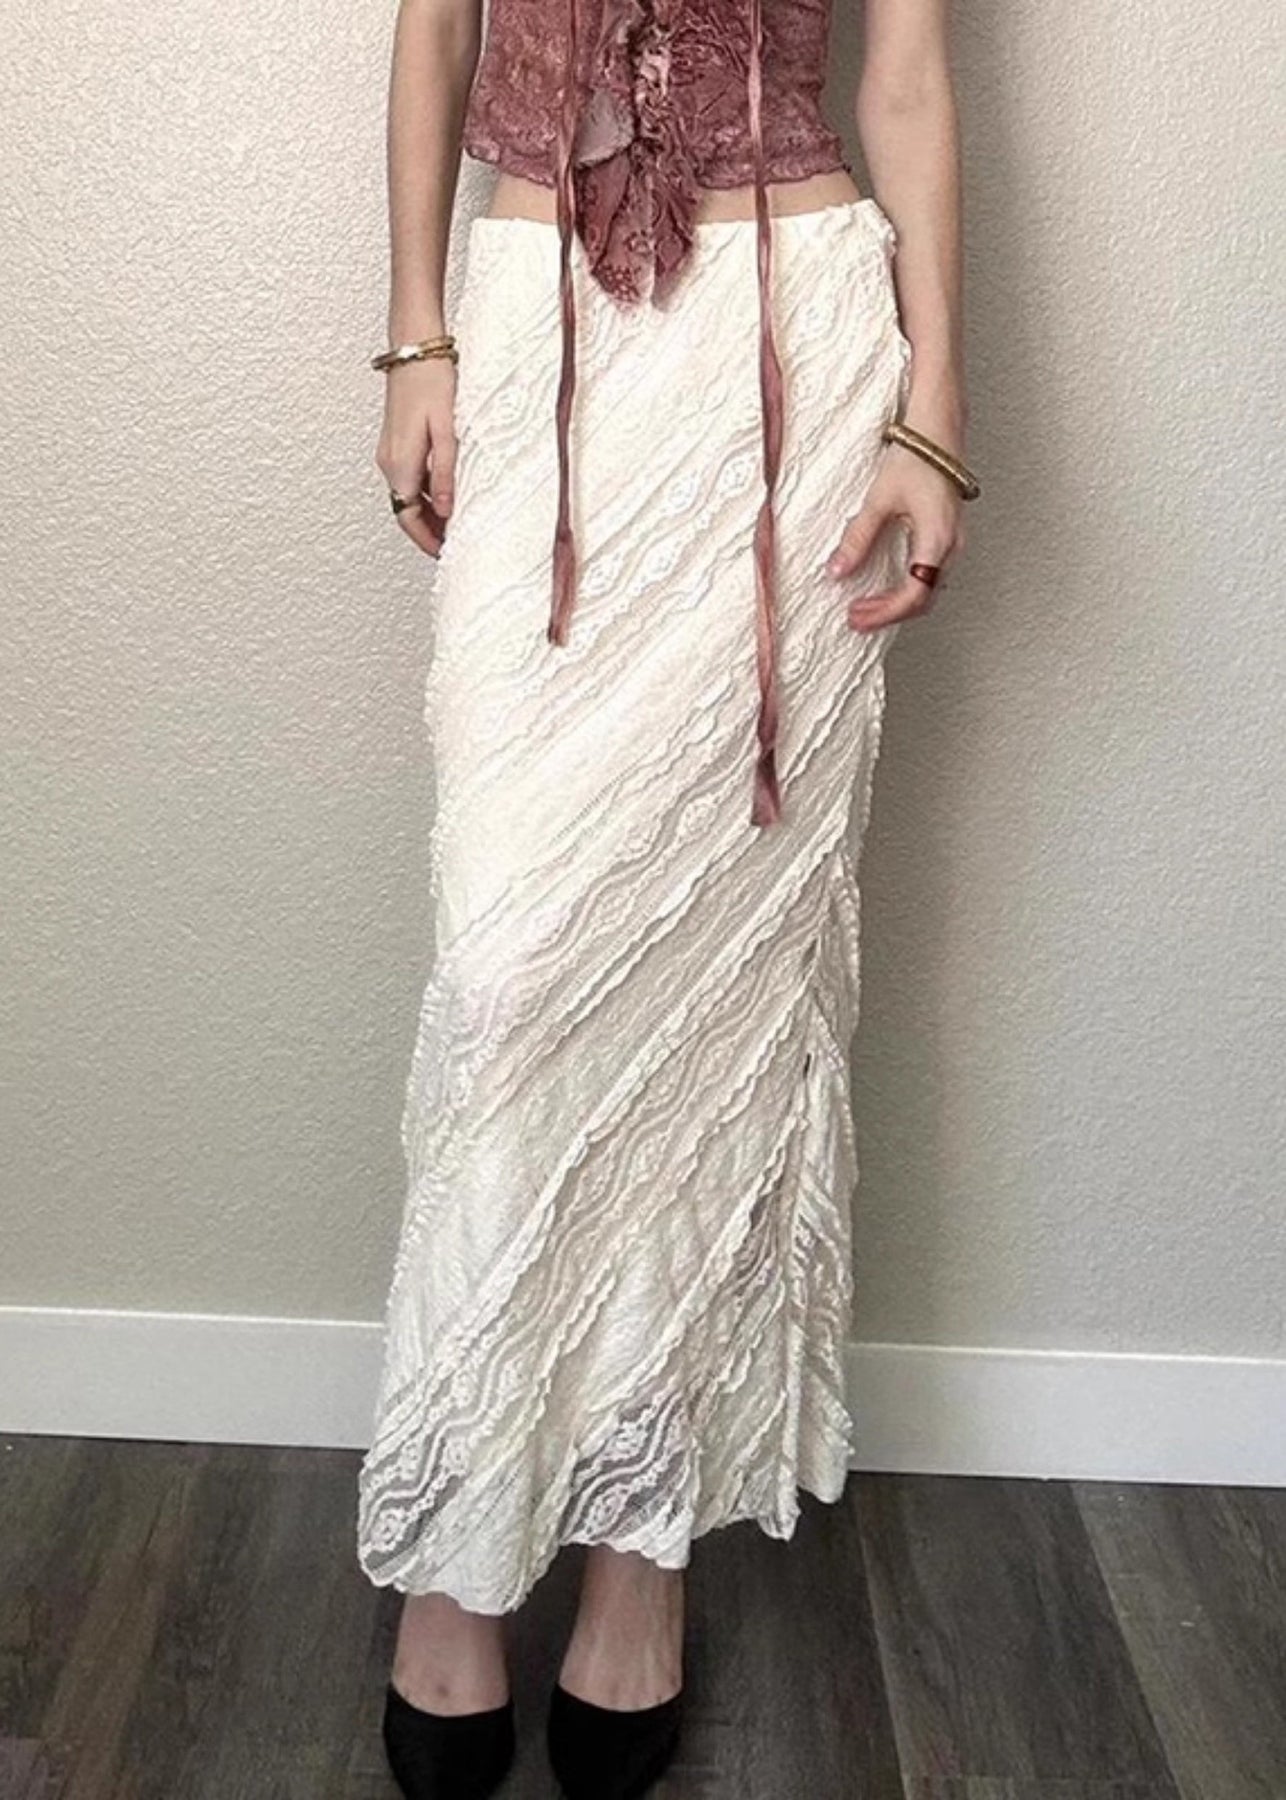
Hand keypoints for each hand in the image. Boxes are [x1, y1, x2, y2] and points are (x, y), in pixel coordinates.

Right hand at [374, 357, 457, 558]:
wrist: (414, 346)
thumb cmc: (432, 380)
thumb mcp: (447, 431)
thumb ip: (446, 473)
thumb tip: (447, 511)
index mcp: (400, 463)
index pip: (409, 519)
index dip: (428, 540)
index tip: (448, 552)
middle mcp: (389, 461)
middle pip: (406, 511)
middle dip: (429, 531)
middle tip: (457, 541)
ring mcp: (389, 451)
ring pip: (407, 495)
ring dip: (429, 513)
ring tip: (456, 521)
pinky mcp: (396, 440)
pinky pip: (408, 478)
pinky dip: (426, 493)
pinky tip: (447, 492)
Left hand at [824, 435, 966, 632]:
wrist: (938, 429)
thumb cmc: (915, 456)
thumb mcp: (879, 499)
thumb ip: (858, 538)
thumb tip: (836, 571)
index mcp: (937, 538)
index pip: (914, 594)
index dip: (884, 612)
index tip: (857, 617)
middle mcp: (951, 545)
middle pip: (924, 599)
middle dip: (888, 614)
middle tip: (856, 619)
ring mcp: (952, 541)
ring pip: (929, 590)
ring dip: (897, 604)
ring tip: (866, 607)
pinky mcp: (947, 535)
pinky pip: (930, 574)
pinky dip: (907, 588)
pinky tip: (885, 587)